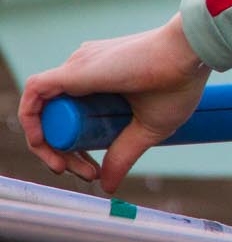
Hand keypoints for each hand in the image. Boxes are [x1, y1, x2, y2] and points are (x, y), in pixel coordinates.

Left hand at [19, 16, 209, 193]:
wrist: (190, 54)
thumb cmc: (179, 83)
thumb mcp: (148, 129)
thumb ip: (124, 154)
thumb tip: (108, 187)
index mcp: (102, 80)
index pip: (74, 119)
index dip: (77, 150)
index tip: (95, 172)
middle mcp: (84, 70)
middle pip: (56, 119)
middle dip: (64, 154)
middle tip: (87, 175)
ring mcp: (76, 68)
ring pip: (43, 112)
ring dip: (48, 146)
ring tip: (68, 167)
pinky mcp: (70, 71)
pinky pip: (33, 97)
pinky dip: (32, 123)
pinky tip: (44, 144)